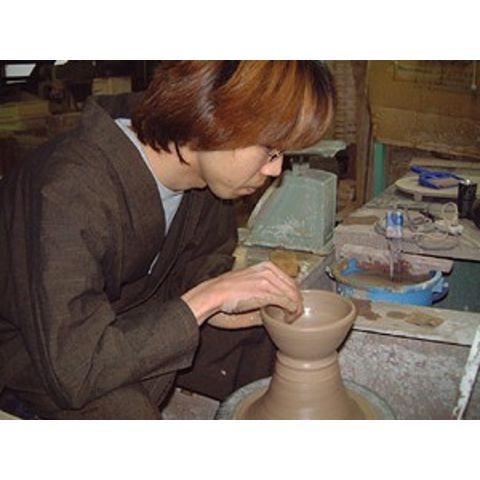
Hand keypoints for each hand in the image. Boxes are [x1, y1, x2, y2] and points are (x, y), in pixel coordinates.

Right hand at [181, 261, 302, 325]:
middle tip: (291, 316)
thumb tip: (277, 309)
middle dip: (296, 303)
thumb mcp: (248, 290)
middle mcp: (268, 270)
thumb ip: (264, 297)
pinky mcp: (266, 291)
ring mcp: (268, 280)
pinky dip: (291, 313)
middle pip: (294, 287)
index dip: (293, 296)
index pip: (289, 281)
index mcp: (265, 266)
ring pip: (294, 295)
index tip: (290, 308)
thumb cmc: (224, 295)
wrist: (211, 295)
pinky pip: (288, 302)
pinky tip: (286, 320)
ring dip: (295, 310)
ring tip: (288, 320)